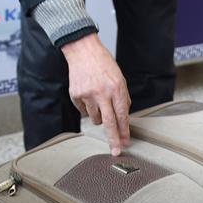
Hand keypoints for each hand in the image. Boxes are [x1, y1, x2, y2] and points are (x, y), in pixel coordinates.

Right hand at [61, 33, 130, 155]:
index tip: (126, 142)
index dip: (124, 130)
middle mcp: (102, 93)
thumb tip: (123, 118)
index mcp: (116, 88)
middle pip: (109, 123)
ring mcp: (87, 95)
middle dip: (113, 139)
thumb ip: (123, 98)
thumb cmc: (103, 64)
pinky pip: (84, 111)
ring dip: (99, 117)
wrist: (82, 51)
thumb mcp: (119, 78)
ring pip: (95, 119)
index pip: (122, 115)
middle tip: (116, 151)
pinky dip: (88, 108)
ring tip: (99, 102)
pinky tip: (88, 95)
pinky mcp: (76, 95)